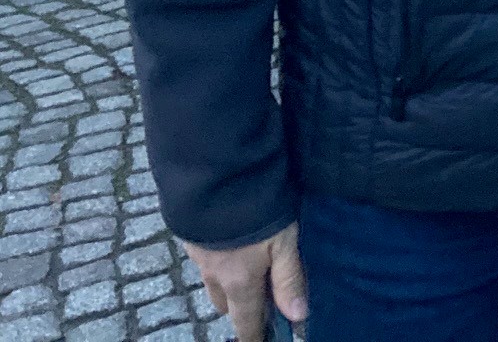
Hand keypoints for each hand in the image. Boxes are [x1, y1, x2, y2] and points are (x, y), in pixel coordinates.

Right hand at [184, 222, 306, 339]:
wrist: (216, 179)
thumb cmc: (257, 211)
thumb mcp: (284, 243)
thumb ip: (289, 278)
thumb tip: (298, 316)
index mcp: (239, 282)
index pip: (246, 320)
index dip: (252, 336)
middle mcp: (214, 276)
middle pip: (227, 304)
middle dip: (241, 307)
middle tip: (260, 296)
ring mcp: (199, 257)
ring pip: (213, 283)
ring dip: (228, 284)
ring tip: (246, 269)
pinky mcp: (190, 238)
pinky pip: (204, 261)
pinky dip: (217, 262)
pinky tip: (228, 246)